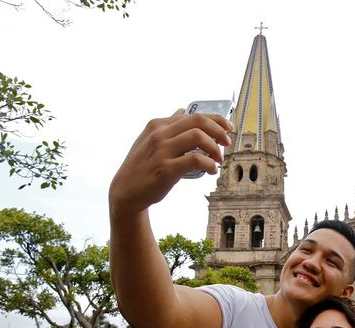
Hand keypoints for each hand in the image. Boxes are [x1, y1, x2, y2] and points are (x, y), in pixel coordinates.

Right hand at [109, 111, 231, 216]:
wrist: (126, 191)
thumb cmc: (142, 167)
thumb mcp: (150, 140)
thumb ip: (167, 126)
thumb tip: (181, 110)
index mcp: (158, 124)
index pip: (193, 115)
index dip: (216, 119)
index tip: (229, 128)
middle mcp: (159, 134)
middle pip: (198, 121)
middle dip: (219, 130)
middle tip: (227, 143)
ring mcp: (161, 150)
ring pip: (198, 136)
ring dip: (215, 148)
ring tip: (218, 159)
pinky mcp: (165, 168)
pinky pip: (195, 160)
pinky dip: (209, 164)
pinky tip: (212, 170)